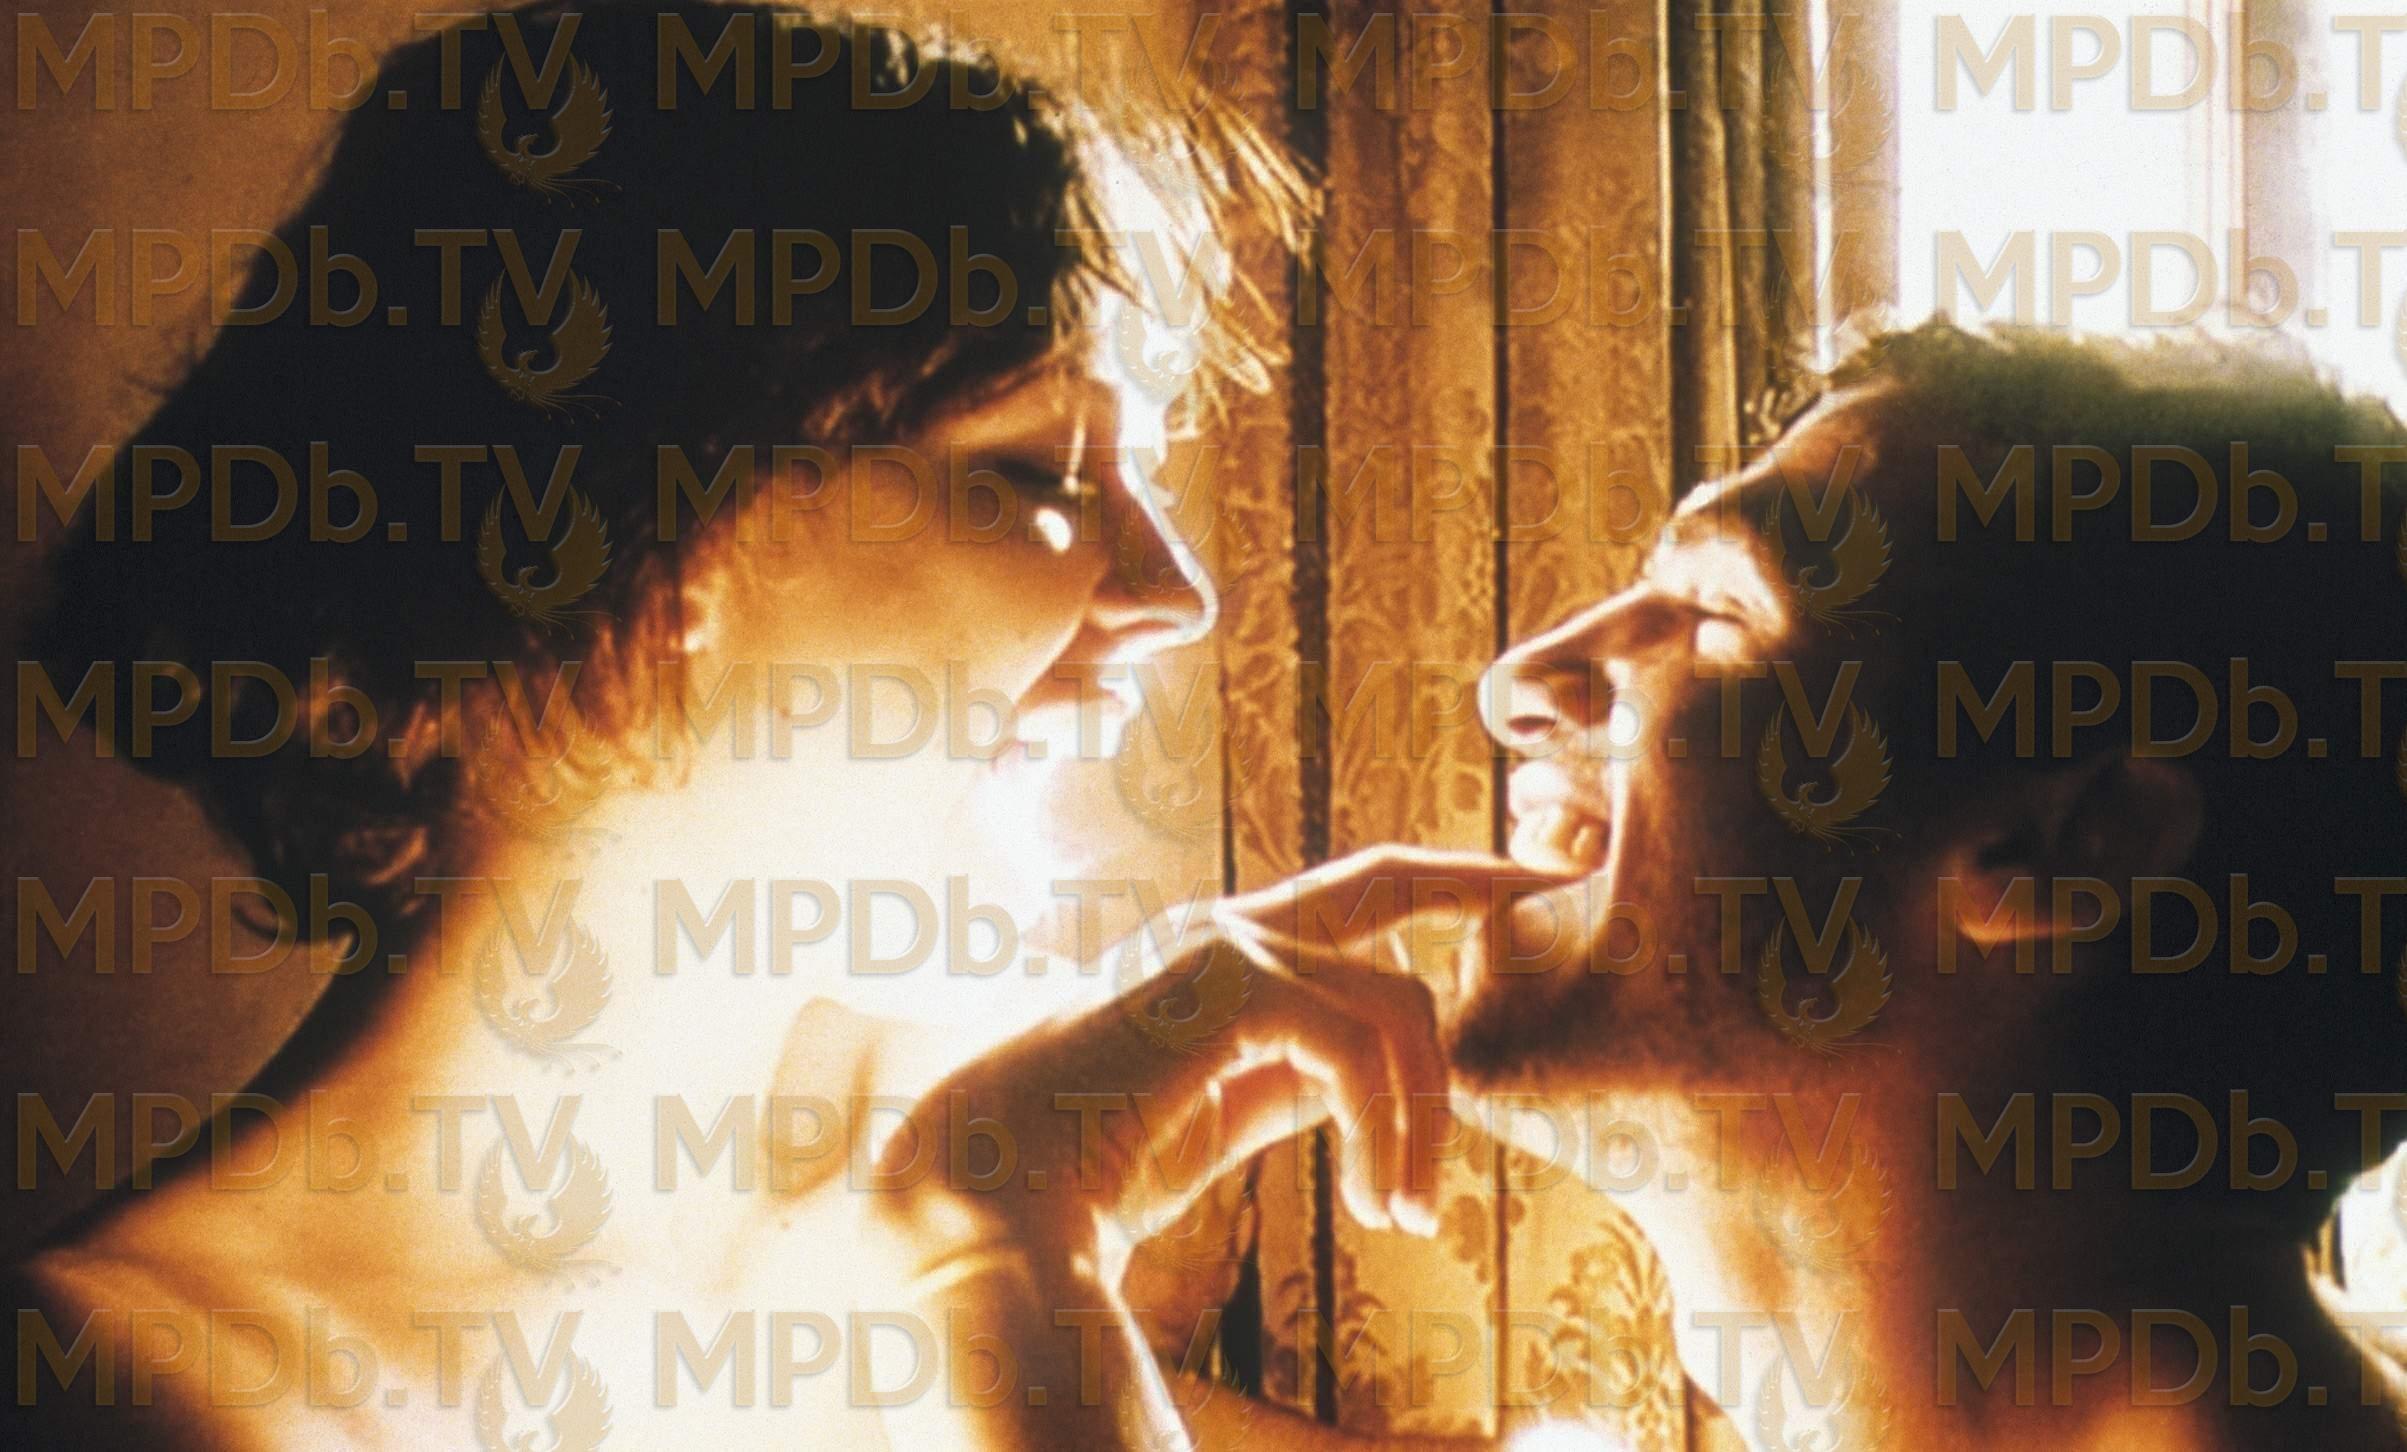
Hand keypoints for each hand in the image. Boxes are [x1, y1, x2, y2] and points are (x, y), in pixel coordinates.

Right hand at [857, 846, 1567, 1447]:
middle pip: (1385, 883)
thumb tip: (1367, 1075)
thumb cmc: (1083, 1171)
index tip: (1516, 888)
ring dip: (1423, 1122)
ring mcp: (1223, 942)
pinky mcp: (1232, 983)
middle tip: (1555, 893)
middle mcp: (1219, 924)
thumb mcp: (1213, 1121)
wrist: (990, 1198)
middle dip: (1481, 882)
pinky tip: (1374, 1203)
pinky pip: (1365, 1049)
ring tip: (1402, 1213)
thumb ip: (1284, 1081)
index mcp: (1209, 951)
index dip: (1437, 881)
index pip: (1349, 895)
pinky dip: (1390, 1133)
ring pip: (1395, 1005)